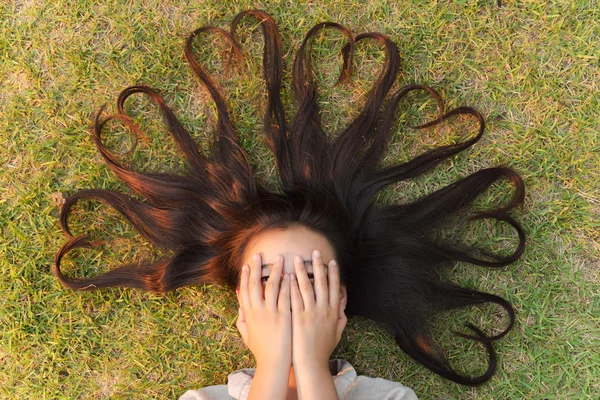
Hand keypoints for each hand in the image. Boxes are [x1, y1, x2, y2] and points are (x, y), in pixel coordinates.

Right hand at [236, 253, 292, 368]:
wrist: (274, 363)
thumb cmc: (261, 350)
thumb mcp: (246, 335)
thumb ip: (241, 319)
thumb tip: (239, 304)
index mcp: (248, 314)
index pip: (244, 290)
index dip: (245, 276)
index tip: (247, 265)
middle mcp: (257, 311)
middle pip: (255, 284)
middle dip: (257, 268)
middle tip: (258, 254)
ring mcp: (271, 313)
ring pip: (272, 286)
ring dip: (275, 270)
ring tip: (279, 258)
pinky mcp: (284, 316)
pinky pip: (286, 295)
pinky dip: (287, 284)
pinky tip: (291, 274)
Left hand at [290, 250, 346, 368]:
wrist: (311, 364)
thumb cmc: (322, 350)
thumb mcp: (336, 334)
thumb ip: (340, 319)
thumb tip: (342, 308)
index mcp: (333, 312)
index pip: (334, 288)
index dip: (333, 273)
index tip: (331, 261)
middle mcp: (323, 310)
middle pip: (322, 283)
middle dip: (319, 266)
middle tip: (315, 252)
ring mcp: (311, 313)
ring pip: (307, 287)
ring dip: (302, 271)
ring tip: (297, 258)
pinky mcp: (298, 318)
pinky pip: (294, 298)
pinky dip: (291, 286)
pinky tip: (286, 276)